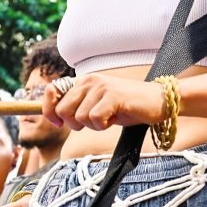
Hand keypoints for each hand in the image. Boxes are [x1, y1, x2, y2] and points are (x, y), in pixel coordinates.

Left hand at [43, 73, 165, 130]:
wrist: (158, 101)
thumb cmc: (127, 106)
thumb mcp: (97, 104)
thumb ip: (77, 106)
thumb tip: (54, 115)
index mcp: (83, 81)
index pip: (51, 91)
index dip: (48, 110)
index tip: (57, 123)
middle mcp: (89, 80)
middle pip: (62, 110)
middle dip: (74, 124)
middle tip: (94, 122)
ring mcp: (101, 87)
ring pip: (79, 117)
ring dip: (93, 125)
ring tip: (109, 117)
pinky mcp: (112, 96)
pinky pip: (95, 120)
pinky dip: (104, 126)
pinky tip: (116, 118)